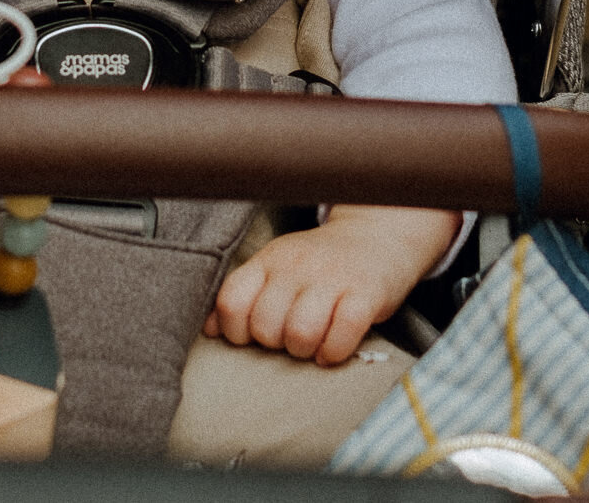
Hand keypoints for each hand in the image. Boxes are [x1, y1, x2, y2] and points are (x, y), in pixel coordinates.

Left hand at [204, 206, 458, 364]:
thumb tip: (210, 330)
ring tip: (313, 344)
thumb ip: (245, 295)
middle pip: (266, 327)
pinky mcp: (366, 294)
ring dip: (305, 351)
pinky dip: (334, 352)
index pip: (231, 302)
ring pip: (300, 334)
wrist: (379, 235)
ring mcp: (332, 279)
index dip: (237, 331)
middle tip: (291, 337)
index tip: (254, 334)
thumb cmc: (321, 263)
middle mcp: (297, 266)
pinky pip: (341, 337)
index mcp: (269, 259)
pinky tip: (334, 347)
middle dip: (276, 345)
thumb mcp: (277, 268)